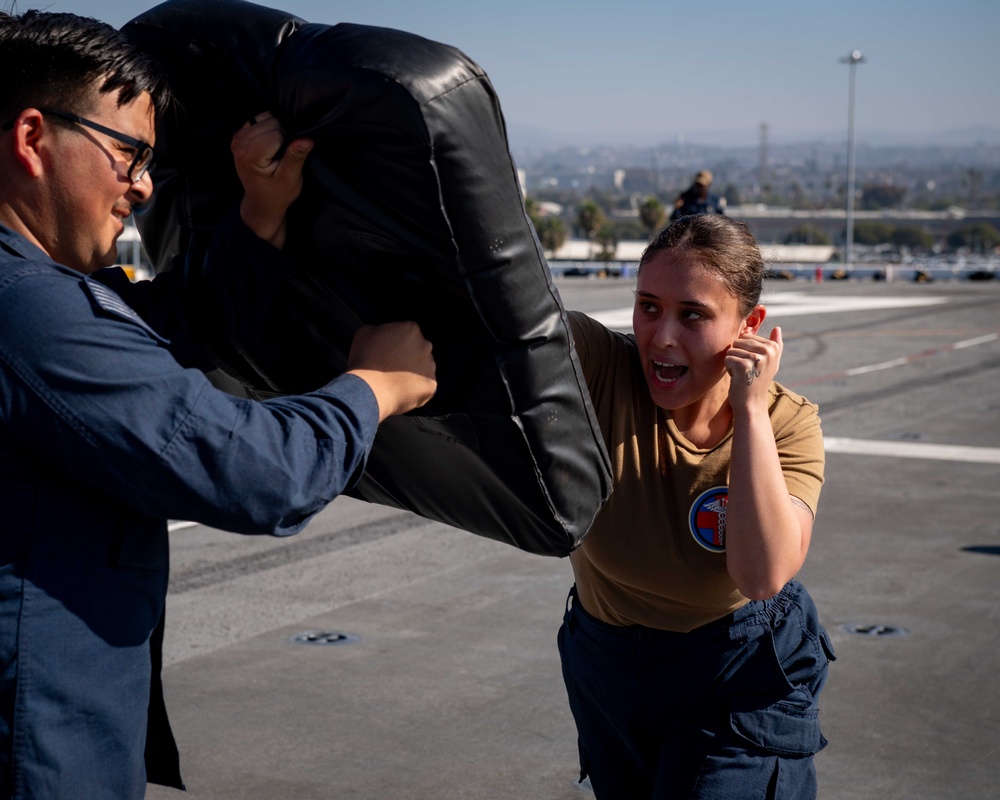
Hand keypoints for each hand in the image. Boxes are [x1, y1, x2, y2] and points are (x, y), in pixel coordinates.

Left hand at [231, 111, 313, 248]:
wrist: (261, 202)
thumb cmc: (276, 193)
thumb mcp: (290, 178)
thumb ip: (295, 157)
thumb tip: (306, 139)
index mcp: (250, 156)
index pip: (277, 133)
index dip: (287, 144)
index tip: (284, 160)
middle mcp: (240, 144)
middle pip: (271, 123)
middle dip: (280, 137)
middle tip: (279, 157)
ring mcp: (237, 139)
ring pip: (265, 118)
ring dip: (274, 132)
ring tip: (274, 152)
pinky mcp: (239, 135)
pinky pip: (259, 119)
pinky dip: (267, 129)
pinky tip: (268, 146)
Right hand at [346, 322, 436, 420]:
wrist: (371, 389)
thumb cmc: (365, 361)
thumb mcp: (365, 333)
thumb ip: (379, 328)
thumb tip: (383, 333)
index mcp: (411, 329)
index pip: (407, 332)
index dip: (396, 342)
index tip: (388, 351)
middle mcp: (425, 345)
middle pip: (418, 349)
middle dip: (408, 356)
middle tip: (392, 366)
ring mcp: (430, 366)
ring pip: (423, 367)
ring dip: (413, 372)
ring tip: (395, 380)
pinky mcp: (431, 384)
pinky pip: (425, 385)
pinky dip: (416, 388)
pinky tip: (401, 389)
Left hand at [725, 326, 781, 407]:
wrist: (752, 403)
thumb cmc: (758, 381)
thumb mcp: (771, 362)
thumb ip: (775, 345)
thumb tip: (777, 328)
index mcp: (773, 347)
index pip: (747, 336)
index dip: (745, 350)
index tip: (753, 364)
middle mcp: (767, 351)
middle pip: (738, 341)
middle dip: (737, 355)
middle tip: (746, 370)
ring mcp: (756, 358)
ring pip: (732, 350)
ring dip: (733, 363)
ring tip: (742, 374)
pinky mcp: (744, 365)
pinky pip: (727, 358)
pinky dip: (729, 369)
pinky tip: (738, 378)